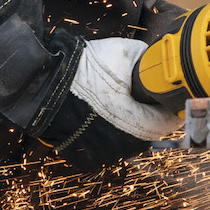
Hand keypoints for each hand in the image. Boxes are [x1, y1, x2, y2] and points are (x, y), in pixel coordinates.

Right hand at [34, 33, 176, 170]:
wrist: (40, 83)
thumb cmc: (82, 70)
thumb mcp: (124, 53)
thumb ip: (149, 61)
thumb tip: (157, 65)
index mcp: (138, 125)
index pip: (169, 121)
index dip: (168, 104)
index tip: (164, 93)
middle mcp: (123, 146)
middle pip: (149, 131)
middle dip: (147, 113)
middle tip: (138, 93)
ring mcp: (103, 154)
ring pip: (128, 139)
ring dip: (127, 123)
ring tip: (114, 101)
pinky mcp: (85, 157)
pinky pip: (106, 145)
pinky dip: (106, 131)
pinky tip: (97, 113)